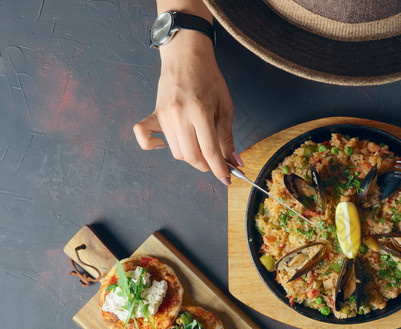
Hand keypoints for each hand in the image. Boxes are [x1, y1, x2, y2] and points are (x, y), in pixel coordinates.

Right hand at [133, 30, 239, 184]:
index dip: (220, 169)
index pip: (209, 151)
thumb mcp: (225, 106)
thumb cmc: (209, 78)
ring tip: (202, 147)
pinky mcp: (154, 114)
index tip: (227, 179)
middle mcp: (179, 115)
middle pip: (191, 156)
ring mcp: (163, 115)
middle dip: (207, 166)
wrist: (185, 55)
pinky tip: (167, 144)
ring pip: (176, 152)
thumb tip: (234, 161)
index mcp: (199, 111)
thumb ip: (227, 135)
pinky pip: (145, 137)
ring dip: (191, 156)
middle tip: (217, 163)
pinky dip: (154, 146)